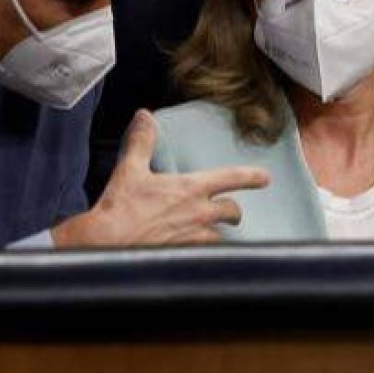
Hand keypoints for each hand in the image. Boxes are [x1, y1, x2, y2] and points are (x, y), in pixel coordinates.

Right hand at [53, 110, 268, 246]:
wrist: (107, 243)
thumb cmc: (120, 208)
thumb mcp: (130, 169)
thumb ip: (142, 142)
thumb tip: (145, 116)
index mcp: (190, 189)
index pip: (231, 178)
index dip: (251, 177)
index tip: (265, 178)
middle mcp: (199, 214)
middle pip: (232, 211)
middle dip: (234, 212)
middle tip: (232, 214)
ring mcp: (194, 238)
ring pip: (219, 235)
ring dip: (217, 233)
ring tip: (210, 234)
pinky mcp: (186, 256)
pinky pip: (204, 255)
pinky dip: (203, 252)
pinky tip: (195, 254)